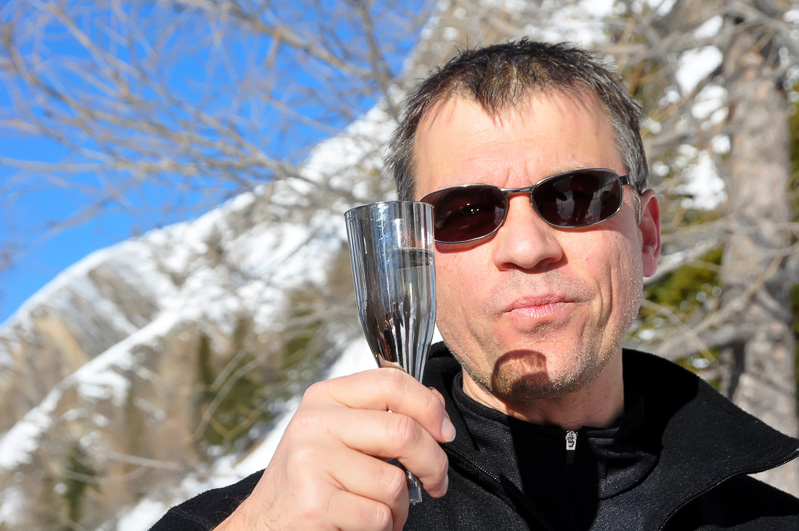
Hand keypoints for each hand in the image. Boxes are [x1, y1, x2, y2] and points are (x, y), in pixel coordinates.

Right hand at [216, 368, 455, 529]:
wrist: (263, 524)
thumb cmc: (311, 478)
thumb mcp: (339, 432)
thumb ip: (381, 414)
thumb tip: (434, 403)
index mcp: (325, 397)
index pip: (392, 381)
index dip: (429, 407)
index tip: (444, 434)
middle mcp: (315, 422)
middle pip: (403, 431)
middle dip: (433, 463)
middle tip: (436, 482)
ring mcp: (311, 461)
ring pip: (394, 483)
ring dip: (400, 507)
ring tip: (381, 510)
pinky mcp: (314, 503)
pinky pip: (379, 516)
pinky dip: (383, 528)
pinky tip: (362, 524)